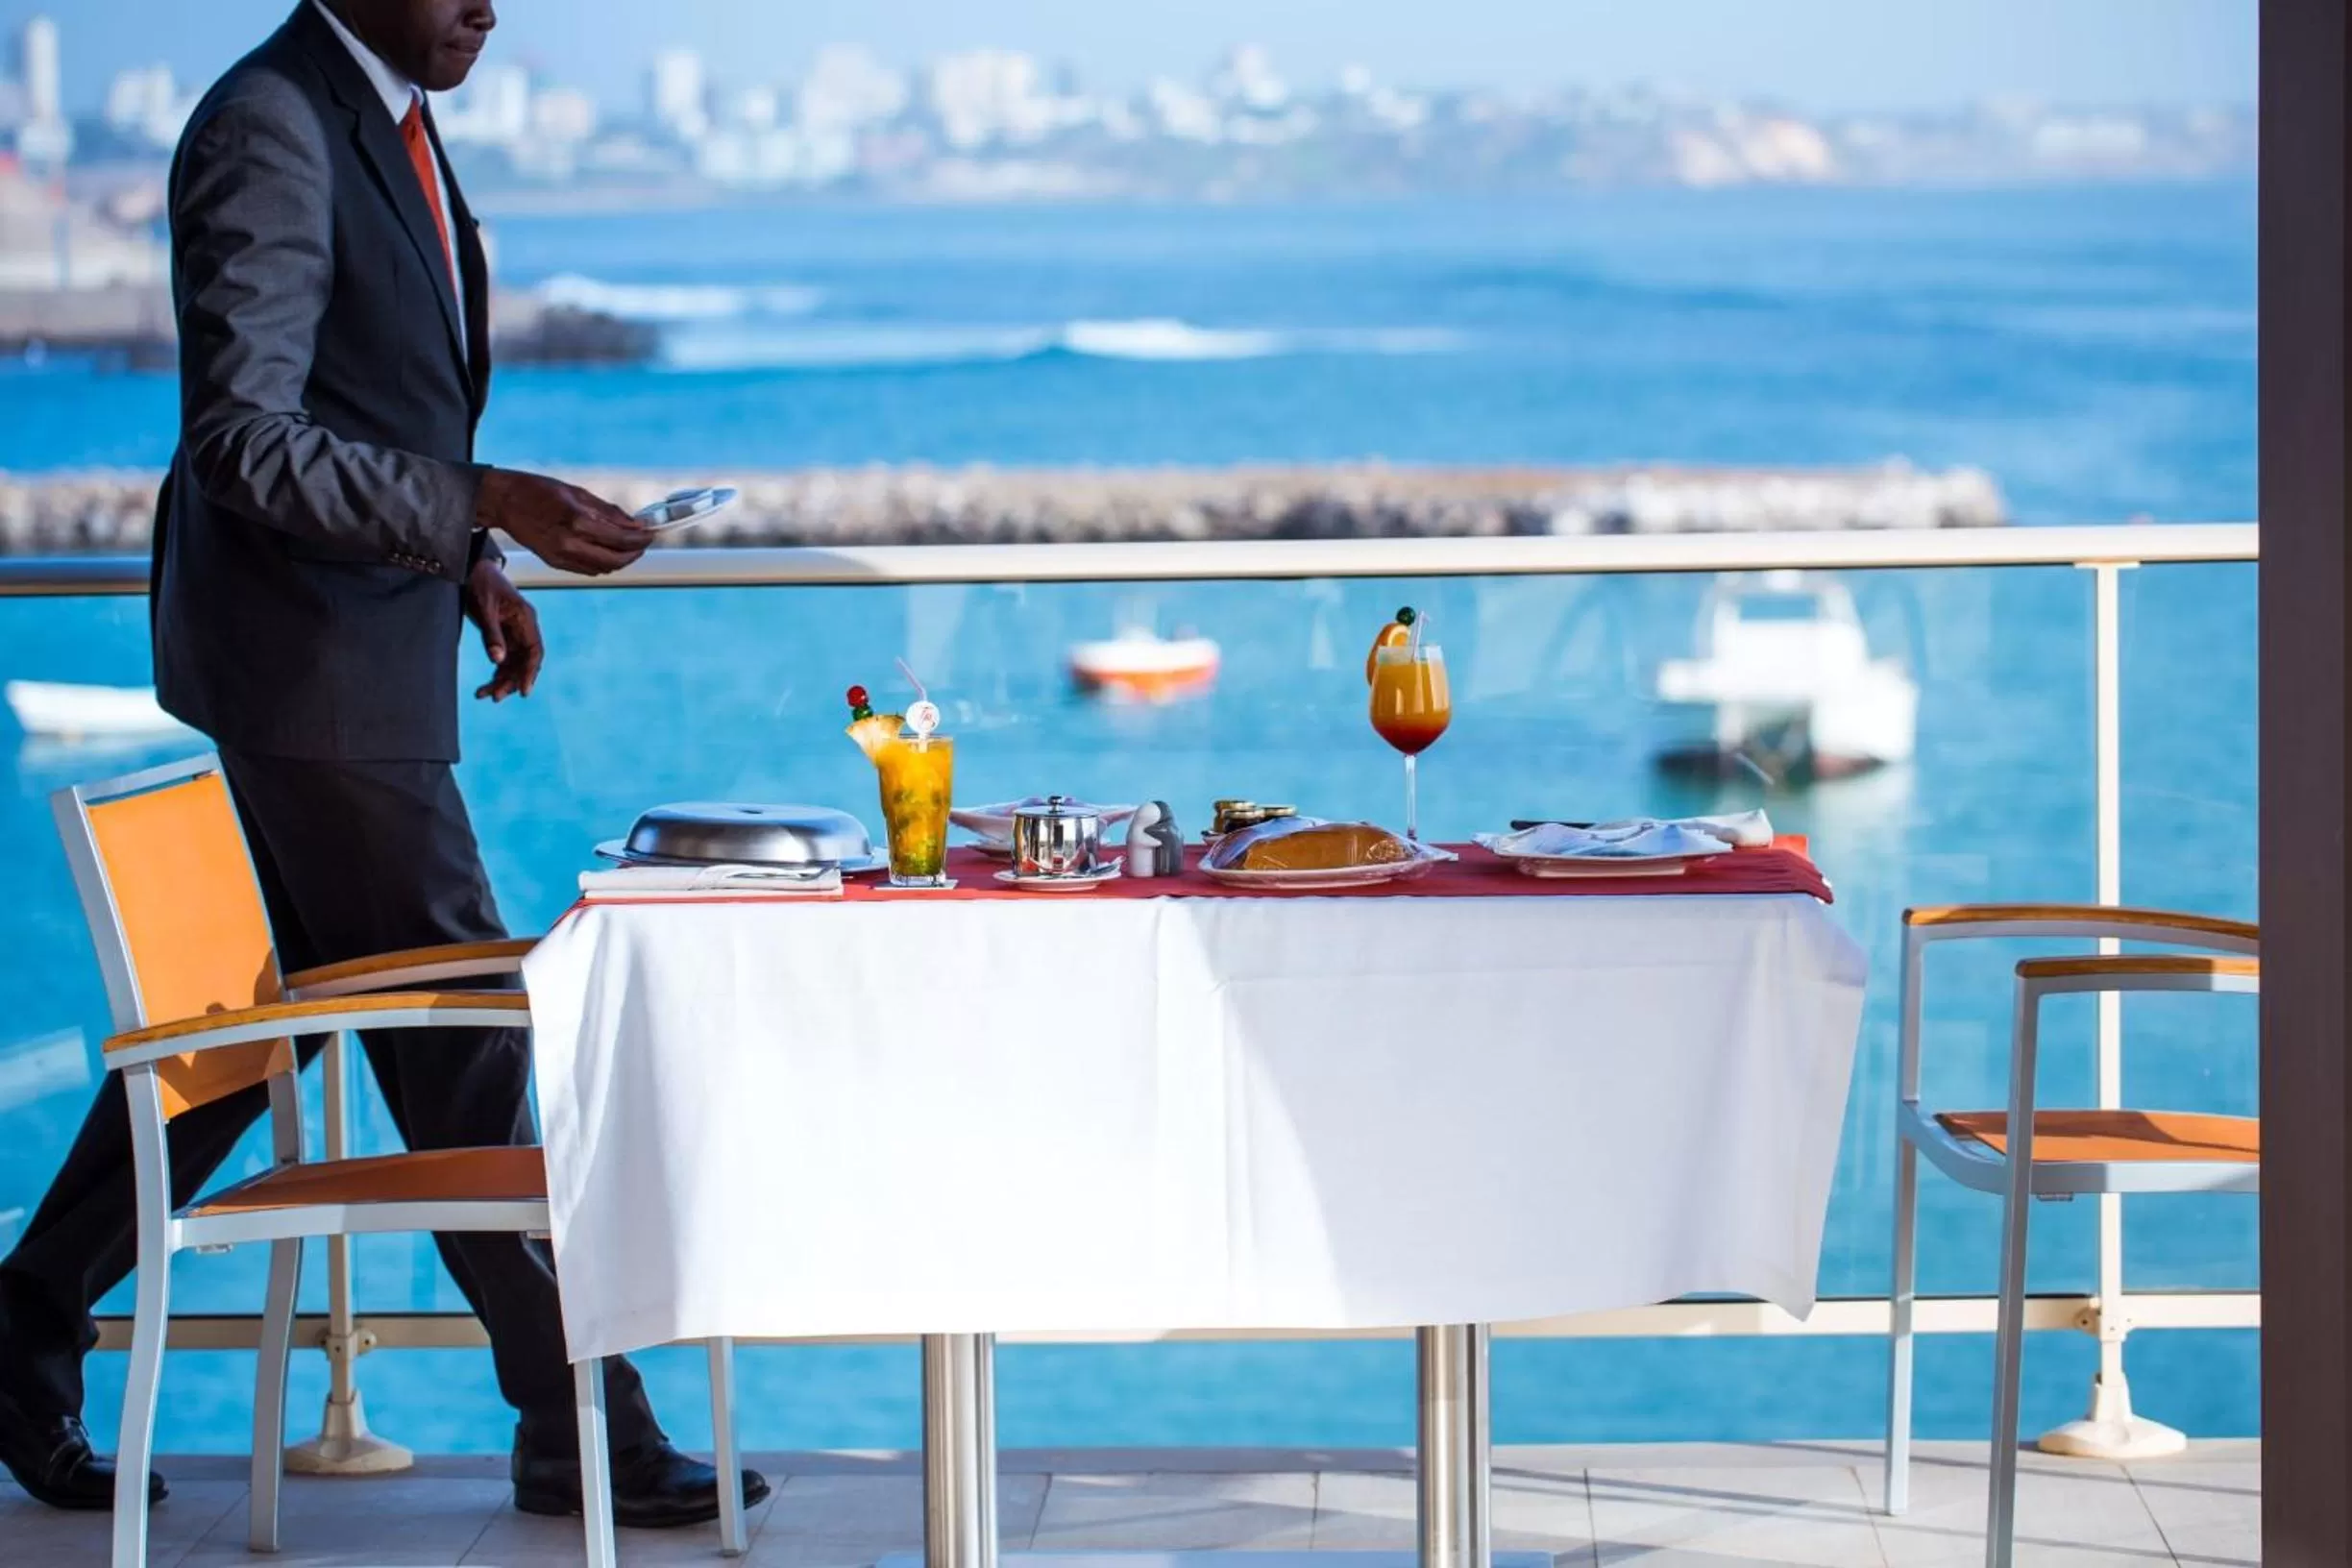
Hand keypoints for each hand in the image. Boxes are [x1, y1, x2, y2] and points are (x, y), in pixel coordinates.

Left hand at [463, 559, 543, 701]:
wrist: (472, 568)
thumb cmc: (480, 583)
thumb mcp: (484, 609)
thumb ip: (492, 635)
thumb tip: (498, 661)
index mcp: (525, 618)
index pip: (535, 651)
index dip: (530, 672)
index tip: (523, 690)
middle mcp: (523, 627)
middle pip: (524, 661)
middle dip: (511, 680)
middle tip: (496, 697)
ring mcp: (513, 631)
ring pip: (513, 662)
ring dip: (502, 680)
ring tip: (485, 695)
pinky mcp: (503, 634)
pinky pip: (503, 658)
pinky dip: (495, 672)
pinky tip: (484, 685)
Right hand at [474, 468, 651, 576]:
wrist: (503, 501)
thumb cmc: (537, 489)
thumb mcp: (577, 492)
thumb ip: (608, 511)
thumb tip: (634, 523)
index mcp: (577, 521)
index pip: (621, 539)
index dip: (641, 539)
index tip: (651, 533)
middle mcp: (569, 543)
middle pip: (615, 560)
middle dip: (634, 553)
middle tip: (643, 542)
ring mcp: (561, 556)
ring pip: (603, 569)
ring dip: (620, 561)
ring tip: (629, 547)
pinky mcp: (554, 562)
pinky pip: (588, 569)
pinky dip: (603, 563)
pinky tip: (608, 551)